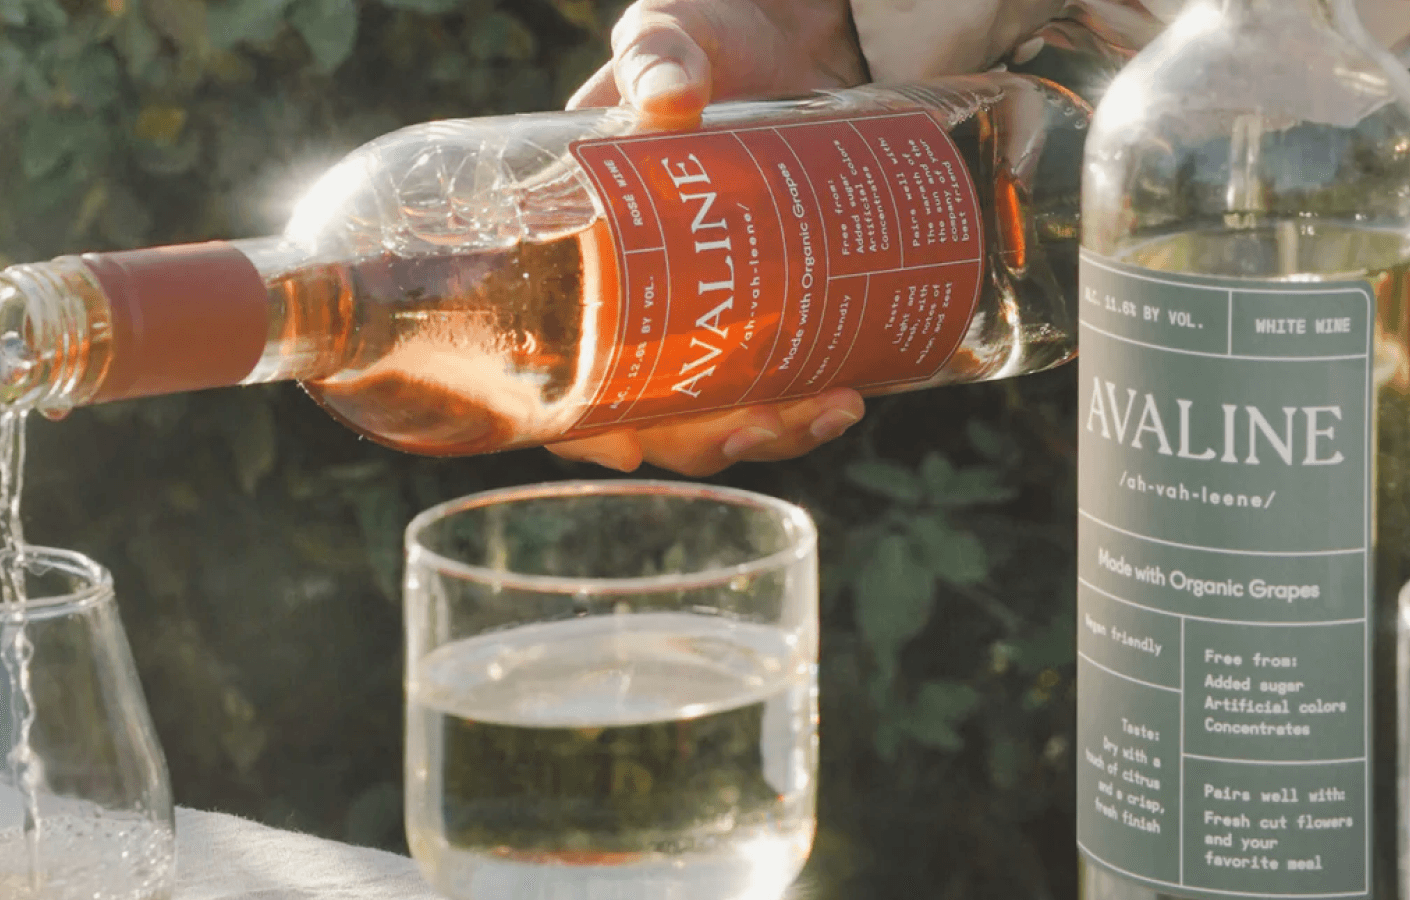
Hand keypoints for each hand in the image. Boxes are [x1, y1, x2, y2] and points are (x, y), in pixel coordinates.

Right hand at [548, 0, 871, 475]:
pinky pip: (789, 377)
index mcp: (581, 248)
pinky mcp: (783, 300)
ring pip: (729, 408)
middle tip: (759, 424)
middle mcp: (642, 296)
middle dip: (706, 439)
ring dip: (776, 430)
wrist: (795, 27)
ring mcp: (716, 306)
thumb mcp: (670, 33)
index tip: (621, 448)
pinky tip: (852, 395)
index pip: (557, 366)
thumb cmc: (704, 33)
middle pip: (655, 411)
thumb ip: (660, 55)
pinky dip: (816, 401)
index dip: (578, 425)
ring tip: (831, 410)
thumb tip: (670, 96)